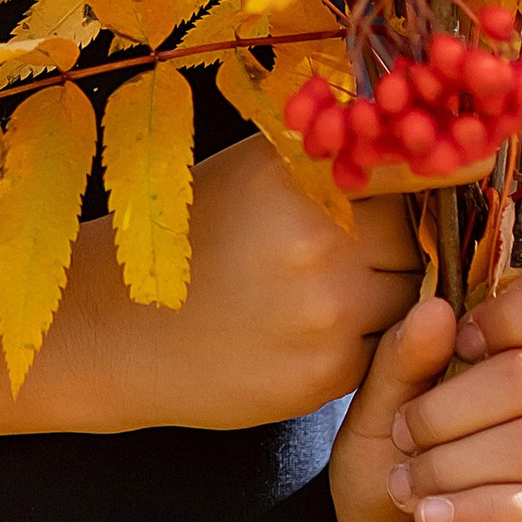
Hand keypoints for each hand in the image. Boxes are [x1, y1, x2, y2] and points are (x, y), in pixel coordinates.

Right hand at [73, 133, 422, 432]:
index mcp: (298, 176)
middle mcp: (318, 240)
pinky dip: (356, 344)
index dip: (391, 194)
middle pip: (408, 241)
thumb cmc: (186, 242)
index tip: (376, 205)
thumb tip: (405, 148)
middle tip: (332, 259)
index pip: (397, 177)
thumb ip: (326, 161)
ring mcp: (327, 312)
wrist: (113, 332)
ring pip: (404, 299)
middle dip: (386, 250)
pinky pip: (380, 349)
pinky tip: (301, 334)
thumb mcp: (249, 173)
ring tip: (311, 297)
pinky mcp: (326, 373)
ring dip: (377, 300)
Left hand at [326, 263, 521, 521]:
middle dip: (448, 409)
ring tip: (407, 484)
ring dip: (452, 465)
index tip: (459, 337)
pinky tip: (430, 517)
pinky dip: (473, 510)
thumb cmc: (393, 455)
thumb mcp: (378, 401)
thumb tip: (437, 311)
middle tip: (404, 433)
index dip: (516, 310)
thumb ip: (404, 356)